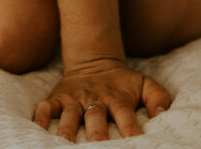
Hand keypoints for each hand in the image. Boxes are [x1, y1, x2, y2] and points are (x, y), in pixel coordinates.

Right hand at [32, 56, 170, 141]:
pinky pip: (45, 107)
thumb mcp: (143, 84)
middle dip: (97, 135)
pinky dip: (40, 118)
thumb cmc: (122, 82)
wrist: (94, 60)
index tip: (136, 143)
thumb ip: (158, 98)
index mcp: (117, 98)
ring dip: (67, 130)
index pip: (125, 115)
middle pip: (95, 118)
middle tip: (98, 148)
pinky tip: (38, 130)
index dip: (130, 129)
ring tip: (65, 144)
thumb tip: (162, 115)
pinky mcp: (58, 97)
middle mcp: (95, 99)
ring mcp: (74, 98)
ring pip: (69, 115)